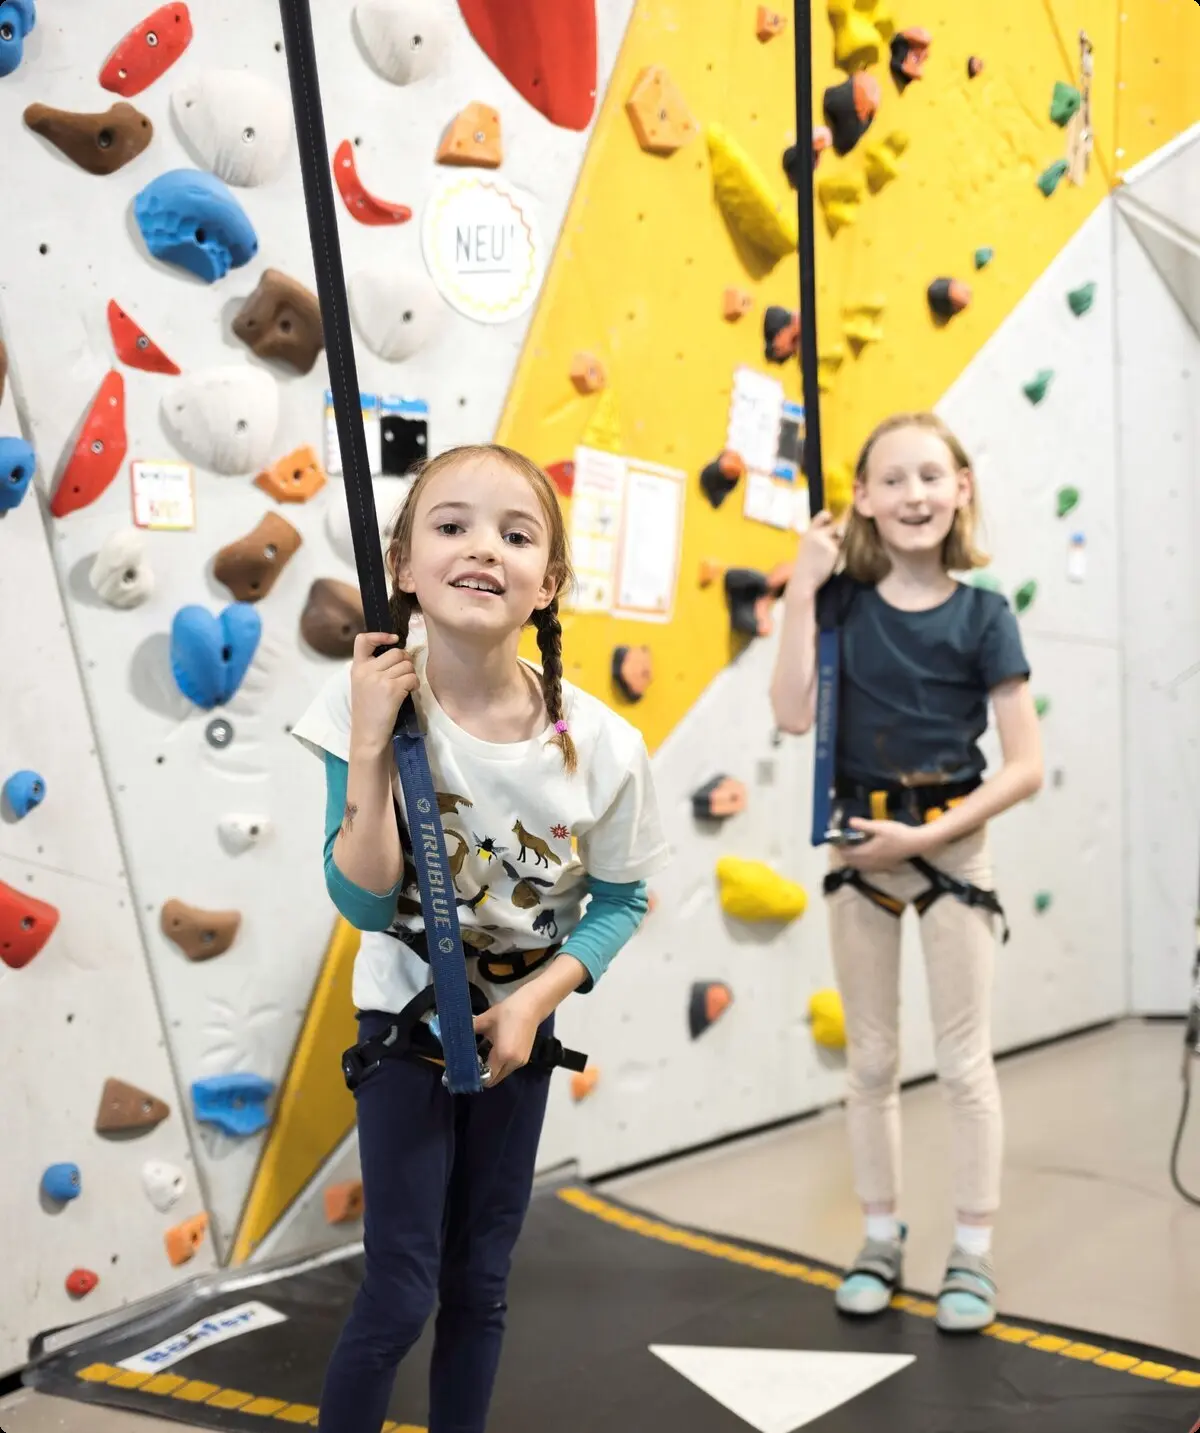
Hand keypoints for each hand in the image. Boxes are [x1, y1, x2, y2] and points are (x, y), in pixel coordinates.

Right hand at [348, 633, 417, 755]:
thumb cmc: (368, 712)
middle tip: (405, 673)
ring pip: (407, 665)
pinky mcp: (392, 689)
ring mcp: (379, 679)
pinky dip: (415, 684)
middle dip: (406, 661)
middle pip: (396, 652)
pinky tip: (409, 692)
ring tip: (406, 686)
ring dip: (411, 674)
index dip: (380, 635)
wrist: (368, 735)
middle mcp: (367, 670)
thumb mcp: (362, 686)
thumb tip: (399, 655)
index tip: (393, 639)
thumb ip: (373, 669)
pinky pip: (412, 678)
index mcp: (357, 668)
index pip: (362, 640)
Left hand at [473, 992, 540, 1086]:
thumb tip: (451, 1035)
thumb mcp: (484, 1020)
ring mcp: (521, 1062)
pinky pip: (508, 1068)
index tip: (465, 1069)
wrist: (531, 1006)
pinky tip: (495, 1051)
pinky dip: (500, 1065)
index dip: (476, 1076)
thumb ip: (468, 1031)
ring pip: (502, 1074)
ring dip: (492, 1069)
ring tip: (483, 1055)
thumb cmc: (507, 1012)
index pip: (487, 1077)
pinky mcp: (525, 1058)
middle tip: (472, 1062)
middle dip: (483, 1074)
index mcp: (503, 1055)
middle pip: (495, 1079)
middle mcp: (513, 1063)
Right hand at [789, 511, 841, 595]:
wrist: (803, 580)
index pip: (823, 516)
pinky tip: (830, 563)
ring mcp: (826, 542)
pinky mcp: (834, 551)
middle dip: (837, 533)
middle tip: (834, 543)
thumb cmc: (805, 566)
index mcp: (809, 532)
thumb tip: (836, 529)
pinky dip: (839, 555)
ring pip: (841, 538)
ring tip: (829, 556)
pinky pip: (842, 549)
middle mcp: (817, 534)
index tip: (831, 522)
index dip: (830, 517)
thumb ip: (818, 537)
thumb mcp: (806, 547)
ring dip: (839, 545)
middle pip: (836, 526)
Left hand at [840, 818, 929, 870]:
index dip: (839, 845)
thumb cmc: (898, 833)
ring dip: (851, 857)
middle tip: (844, 839)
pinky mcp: (882, 867)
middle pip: (850, 860)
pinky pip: (865, 867)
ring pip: (857, 865)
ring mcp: (876, 866)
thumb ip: (863, 825)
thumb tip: (849, 822)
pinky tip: (864, 852)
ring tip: (853, 845)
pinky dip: (860, 861)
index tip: (838, 836)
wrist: (915, 843)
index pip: (846, 852)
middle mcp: (869, 862)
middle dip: (844, 851)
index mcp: (866, 853)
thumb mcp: (880, 826)